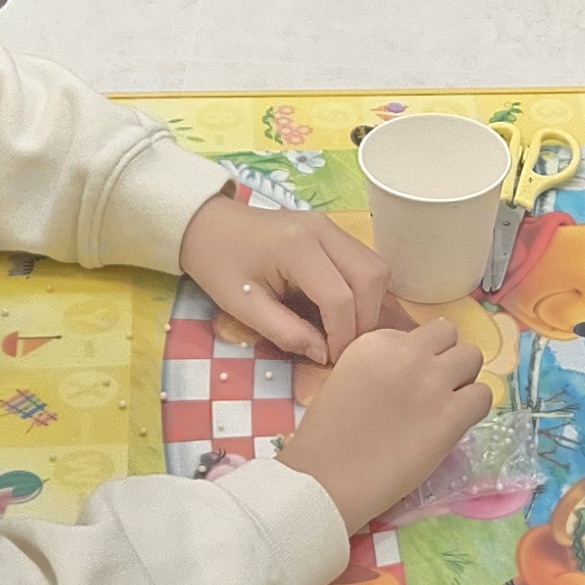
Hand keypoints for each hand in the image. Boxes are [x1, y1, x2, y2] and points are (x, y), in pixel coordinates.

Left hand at [177, 193, 394, 364]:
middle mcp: (322, 230)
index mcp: (295, 247)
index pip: (340, 297)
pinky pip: (366, 262)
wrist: (208, 226)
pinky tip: (343, 310)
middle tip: (343, 345)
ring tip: (345, 329)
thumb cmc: (218, 265)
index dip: (342, 334)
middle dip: (365, 319)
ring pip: (376, 268)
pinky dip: (364, 290)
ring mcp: (331, 226)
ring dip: (369, 304)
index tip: (330, 358)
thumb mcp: (243, 306)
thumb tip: (324, 354)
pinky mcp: (333, 230)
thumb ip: (286, 333)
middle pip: (371, 277)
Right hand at [283, 322, 491, 528]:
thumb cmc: (324, 439)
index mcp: (375, 342)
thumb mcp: (344, 379)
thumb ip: (378, 367)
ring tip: (449, 403)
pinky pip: (483, 396)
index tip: (407, 381)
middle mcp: (408, 353)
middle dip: (446, 356)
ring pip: (473, 357)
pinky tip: (457, 423)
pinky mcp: (452, 416)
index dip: (416, 357)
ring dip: (465, 377)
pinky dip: (474, 407)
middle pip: (449, 335)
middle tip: (436, 386)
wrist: (325, 480)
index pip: (416, 334)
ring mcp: (433, 382)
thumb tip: (410, 373)